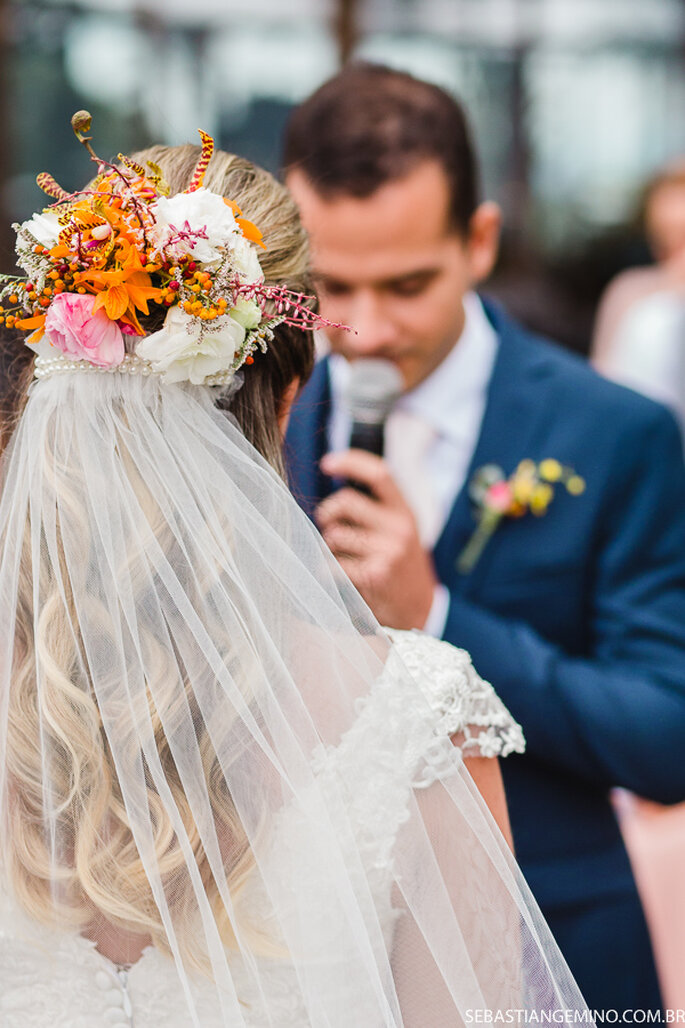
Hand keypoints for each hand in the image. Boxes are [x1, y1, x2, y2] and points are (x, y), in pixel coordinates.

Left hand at [316, 449, 437, 628]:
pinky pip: (331, 564)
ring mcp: (387, 551)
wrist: (419, 610)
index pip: (380, 473)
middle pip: (345, 502)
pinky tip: (338, 577)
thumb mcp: (401, 532)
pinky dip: (326, 570)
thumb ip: (376, 511)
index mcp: (405, 512)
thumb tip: (334, 497)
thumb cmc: (400, 567)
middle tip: (326, 524)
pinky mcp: (374, 575)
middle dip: (327, 513)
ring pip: (334, 536)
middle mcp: (399, 528)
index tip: (327, 463)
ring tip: (342, 558)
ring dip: (328, 547)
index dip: (351, 462)